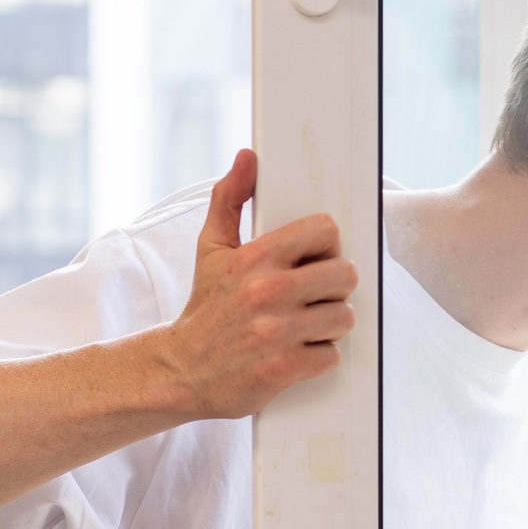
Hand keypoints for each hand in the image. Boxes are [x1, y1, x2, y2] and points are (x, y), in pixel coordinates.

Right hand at [150, 149, 358, 418]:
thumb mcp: (211, 249)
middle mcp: (267, 291)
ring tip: (307, 325)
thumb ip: (230, 200)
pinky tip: (298, 351)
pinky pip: (331, 355)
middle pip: (345, 274)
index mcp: (255, 257)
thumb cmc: (206, 308)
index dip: (327, 245)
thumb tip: (247, 158)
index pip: (325, 230)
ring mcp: (277, 332)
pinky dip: (319, 357)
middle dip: (335, 286)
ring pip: (344, 316)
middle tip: (316, 294)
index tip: (315, 259)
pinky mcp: (283, 369)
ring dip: (331, 324)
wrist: (182, 370)